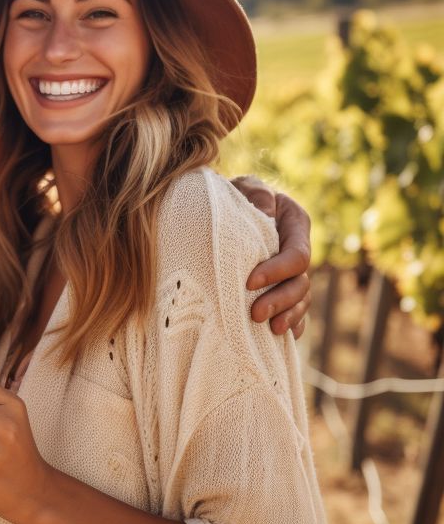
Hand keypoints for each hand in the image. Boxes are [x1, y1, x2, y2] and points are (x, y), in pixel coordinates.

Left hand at [232, 176, 311, 338]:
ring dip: (287, 316)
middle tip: (255, 314)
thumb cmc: (234, 194)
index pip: (297, 255)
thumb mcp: (244, 186)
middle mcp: (296, 249)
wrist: (222, 206)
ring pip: (300, 299)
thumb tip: (266, 215)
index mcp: (294, 224)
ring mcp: (290, 271)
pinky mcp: (280, 286)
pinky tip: (282, 337)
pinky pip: (295, 311)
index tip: (250, 282)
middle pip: (301, 283)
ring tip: (269, 330)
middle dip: (281, 300)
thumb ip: (255, 194)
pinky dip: (292, 324)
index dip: (278, 271)